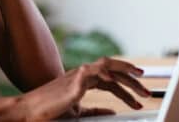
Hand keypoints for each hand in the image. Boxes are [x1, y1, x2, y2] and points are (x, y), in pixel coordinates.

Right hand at [9, 57, 151, 120]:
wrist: (30, 111)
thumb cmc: (50, 111)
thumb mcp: (78, 112)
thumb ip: (95, 110)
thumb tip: (113, 110)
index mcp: (83, 80)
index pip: (110, 78)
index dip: (126, 86)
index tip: (139, 97)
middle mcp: (82, 73)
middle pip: (113, 68)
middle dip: (132, 78)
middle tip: (147, 90)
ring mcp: (78, 74)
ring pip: (108, 66)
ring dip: (127, 74)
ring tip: (141, 84)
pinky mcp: (75, 81)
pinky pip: (96, 73)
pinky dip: (109, 76)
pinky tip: (119, 86)